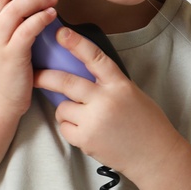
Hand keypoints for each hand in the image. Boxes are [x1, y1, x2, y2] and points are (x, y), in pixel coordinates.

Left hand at [33, 26, 180, 175]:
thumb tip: (83, 75)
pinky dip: (70, 129)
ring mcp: (94, 120)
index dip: (76, 43)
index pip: (95, 57)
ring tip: (84, 119)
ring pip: (62, 107)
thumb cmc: (147, 125)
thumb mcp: (133, 95)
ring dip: (66, 111)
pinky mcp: (86, 139)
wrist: (155, 156)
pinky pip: (64, 128)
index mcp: (120, 85)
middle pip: (66, 82)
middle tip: (35, 74)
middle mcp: (105, 100)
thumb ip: (109, 85)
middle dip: (45, 77)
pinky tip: (87, 133)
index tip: (61, 32)